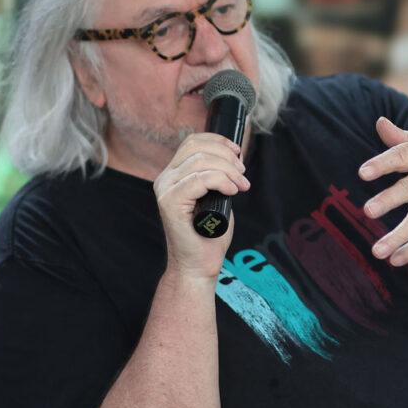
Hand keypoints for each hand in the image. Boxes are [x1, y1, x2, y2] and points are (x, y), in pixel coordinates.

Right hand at [153, 133, 249, 277]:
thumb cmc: (209, 236)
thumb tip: (233, 159)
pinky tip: (232, 191)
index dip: (218, 142)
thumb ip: (217, 177)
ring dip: (228, 170)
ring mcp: (165, 191)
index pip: (192, 142)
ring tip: (241, 185)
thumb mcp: (216, 197)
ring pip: (200, 161)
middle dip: (227, 156)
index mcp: (173, 175)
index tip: (238, 154)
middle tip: (243, 175)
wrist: (198, 266)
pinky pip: (200, 179)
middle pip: (197, 148)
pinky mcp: (170, 203)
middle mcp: (164, 179)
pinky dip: (221, 181)